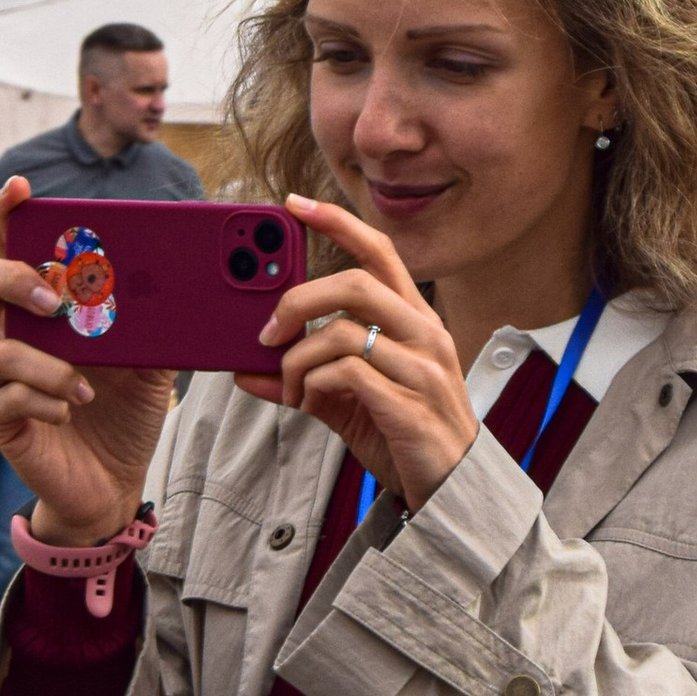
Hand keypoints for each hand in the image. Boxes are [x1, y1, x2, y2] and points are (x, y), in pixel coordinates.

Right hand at [0, 180, 173, 545]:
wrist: (114, 480)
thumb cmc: (124, 409)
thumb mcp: (151, 356)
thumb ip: (152, 315)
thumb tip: (171, 273)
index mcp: (43, 308)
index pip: (15, 248)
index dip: (9, 214)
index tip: (22, 188)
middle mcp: (12, 334)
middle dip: (11, 279)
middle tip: (54, 298)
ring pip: (0, 350)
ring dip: (50, 366)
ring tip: (87, 386)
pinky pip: (4, 399)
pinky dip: (44, 400)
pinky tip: (71, 409)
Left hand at [237, 193, 479, 513]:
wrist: (450, 490)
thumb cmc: (403, 434)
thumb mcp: (348, 400)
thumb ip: (304, 378)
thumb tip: (246, 371)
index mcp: (415, 319)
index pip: (380, 252)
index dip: (337, 222)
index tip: (294, 204)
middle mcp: (425, 333)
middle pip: (356, 283)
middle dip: (299, 300)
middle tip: (267, 332)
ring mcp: (422, 368)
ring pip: (342, 332)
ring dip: (297, 358)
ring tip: (289, 386)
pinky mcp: (410, 405)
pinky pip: (346, 374)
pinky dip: (313, 385)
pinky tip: (311, 404)